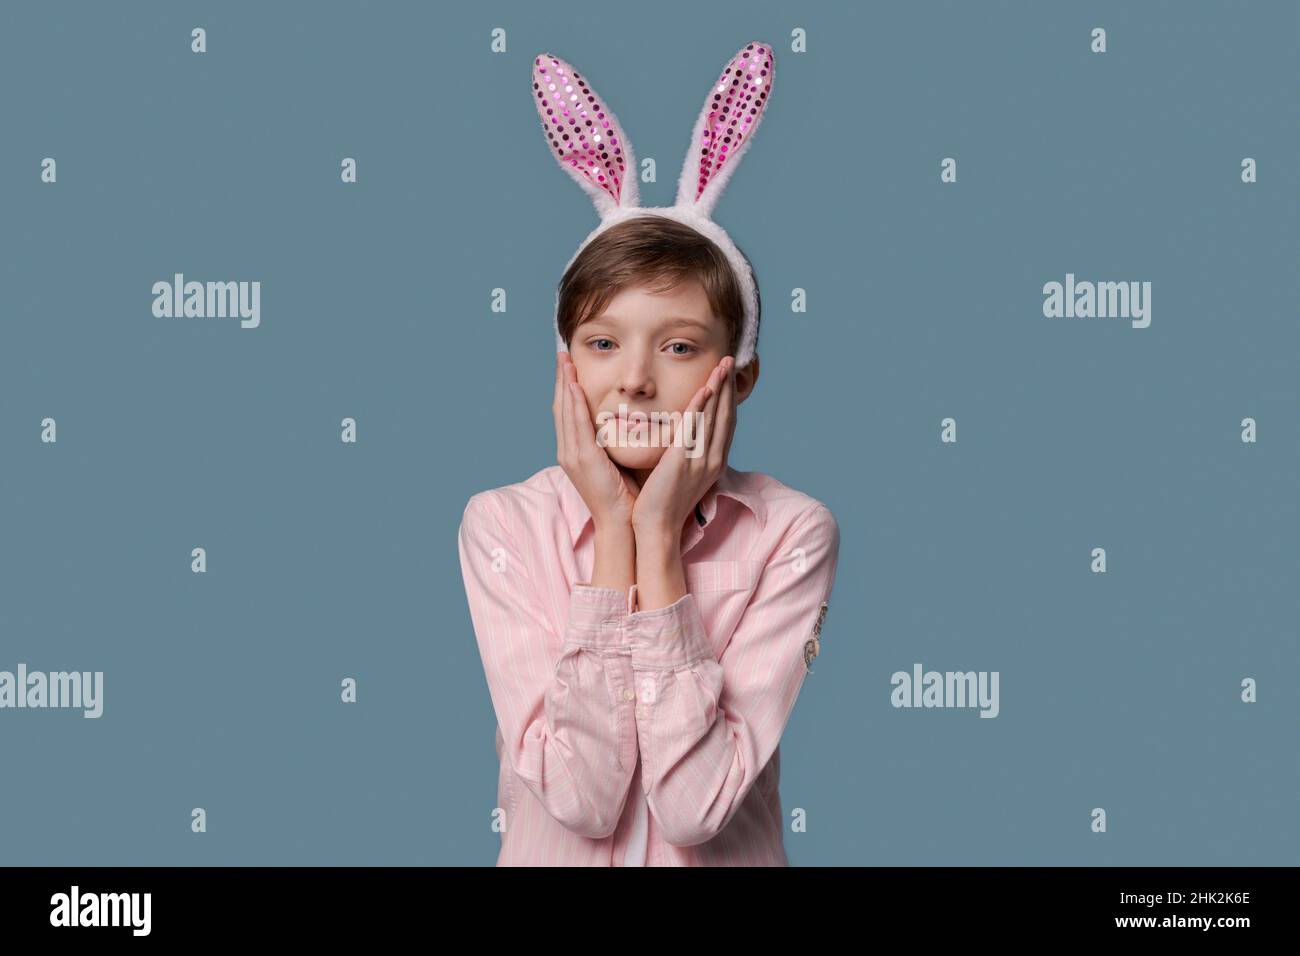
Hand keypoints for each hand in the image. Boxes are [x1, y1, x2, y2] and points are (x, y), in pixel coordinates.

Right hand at [553, 351, 641, 530]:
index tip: (567, 365)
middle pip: (560, 407)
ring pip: (565, 412)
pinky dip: (574, 403)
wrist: (620, 523)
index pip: (567, 412)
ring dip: (563, 384)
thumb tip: (620, 421)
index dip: (564, 387)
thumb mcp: (613, 461)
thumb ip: (610, 441)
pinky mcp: (583, 459)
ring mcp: (572, 455)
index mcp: (574, 452)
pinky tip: (573, 384)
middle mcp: (568, 451)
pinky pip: (576, 425)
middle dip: (559, 379)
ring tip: (564, 360)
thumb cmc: (623, 494)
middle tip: (561, 353)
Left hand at [631, 355, 736, 538]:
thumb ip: (687, 454)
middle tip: (730, 361)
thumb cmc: (664, 503)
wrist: (657, 528)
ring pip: (714, 417)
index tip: (727, 377)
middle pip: (725, 415)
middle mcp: (712, 459)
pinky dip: (702, 407)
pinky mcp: (683, 461)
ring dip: (719, 389)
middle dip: (728, 386)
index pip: (725, 423)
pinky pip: (695, 428)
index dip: (728, 398)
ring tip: (722, 365)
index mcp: (712, 462)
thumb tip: (686, 438)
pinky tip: (706, 388)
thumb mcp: (683, 475)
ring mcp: (700, 460)